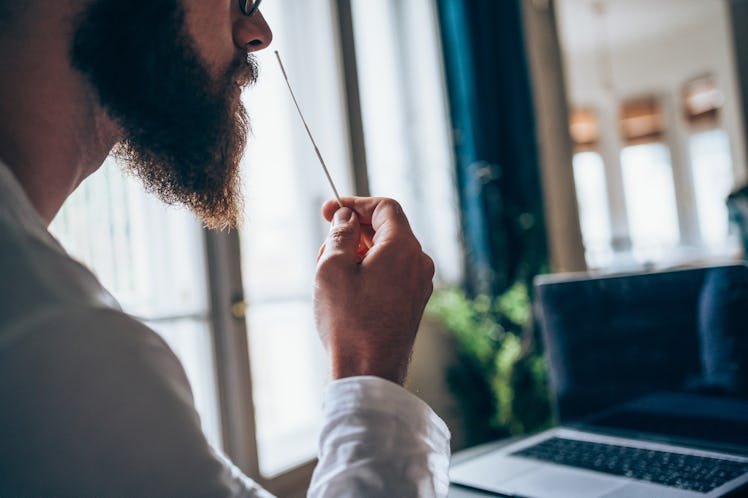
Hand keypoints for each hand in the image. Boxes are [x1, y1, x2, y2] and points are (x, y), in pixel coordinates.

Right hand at [314, 197, 434, 384]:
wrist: (369, 373)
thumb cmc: (348, 321)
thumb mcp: (332, 268)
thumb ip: (341, 233)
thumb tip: (347, 218)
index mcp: (403, 247)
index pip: (385, 207)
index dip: (355, 203)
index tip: (329, 210)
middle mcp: (419, 263)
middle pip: (387, 229)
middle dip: (353, 230)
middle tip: (325, 242)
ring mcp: (419, 285)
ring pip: (388, 252)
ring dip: (359, 252)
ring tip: (329, 271)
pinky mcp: (413, 303)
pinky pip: (393, 273)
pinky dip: (371, 270)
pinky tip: (346, 288)